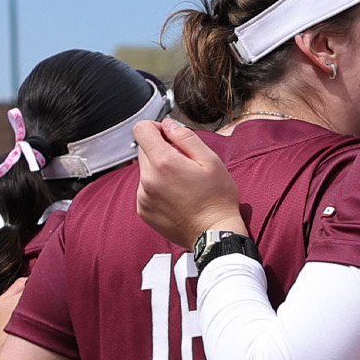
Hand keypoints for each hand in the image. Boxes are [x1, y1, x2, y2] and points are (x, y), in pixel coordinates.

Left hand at [133, 119, 245, 247]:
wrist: (214, 234)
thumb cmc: (217, 198)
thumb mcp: (211, 160)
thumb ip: (186, 137)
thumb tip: (168, 125)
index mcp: (164, 163)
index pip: (141, 129)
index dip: (156, 128)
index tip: (170, 137)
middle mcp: (148, 179)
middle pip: (143, 149)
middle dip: (161, 150)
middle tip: (184, 164)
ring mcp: (143, 197)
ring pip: (145, 170)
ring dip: (159, 171)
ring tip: (182, 185)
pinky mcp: (143, 210)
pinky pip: (145, 189)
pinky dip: (157, 189)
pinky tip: (176, 198)